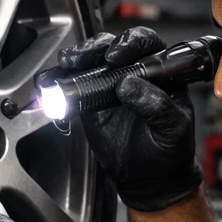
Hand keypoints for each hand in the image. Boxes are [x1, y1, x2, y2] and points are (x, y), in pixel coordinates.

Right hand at [58, 27, 202, 211]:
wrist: (148, 177)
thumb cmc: (168, 151)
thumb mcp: (172, 129)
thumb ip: (158, 106)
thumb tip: (130, 85)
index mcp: (161, 73)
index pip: (146, 45)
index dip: (129, 43)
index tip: (116, 57)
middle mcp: (134, 72)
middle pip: (112, 45)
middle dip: (94, 48)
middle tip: (82, 59)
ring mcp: (110, 84)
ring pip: (91, 59)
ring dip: (76, 58)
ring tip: (66, 65)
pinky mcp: (90, 100)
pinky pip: (73, 84)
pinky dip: (58, 81)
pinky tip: (49, 81)